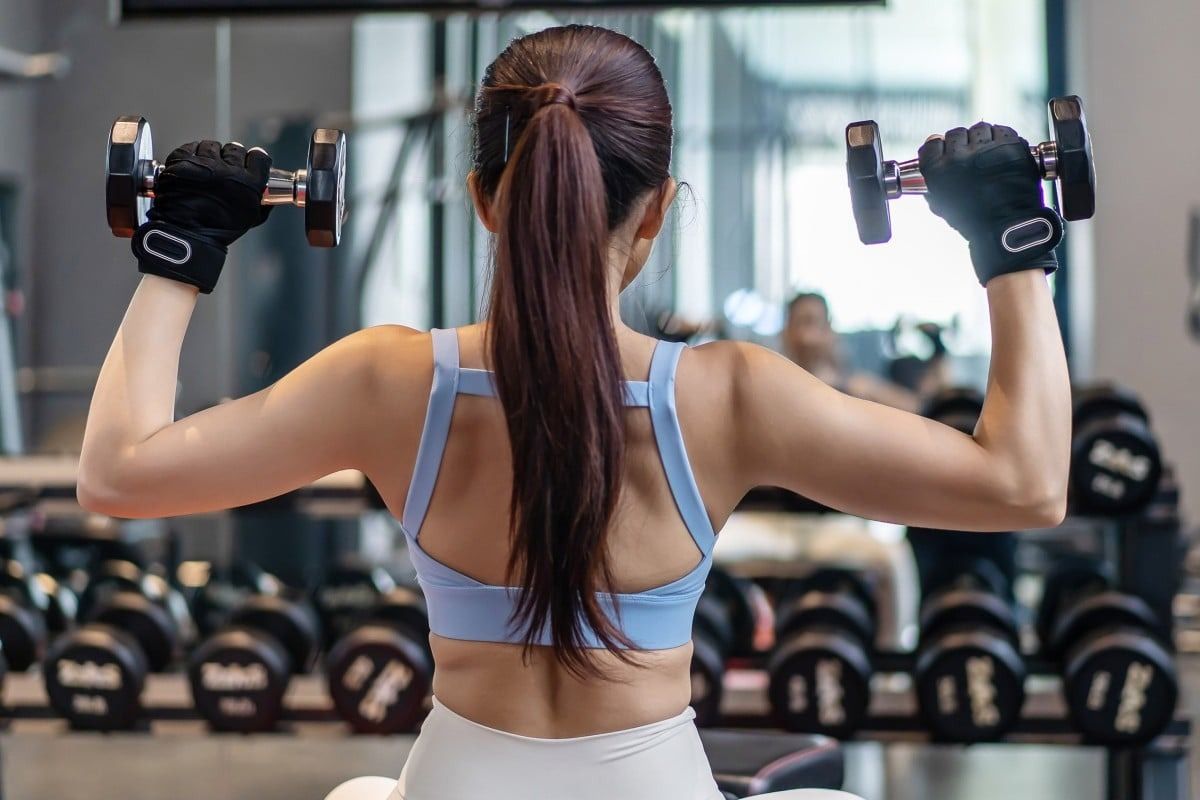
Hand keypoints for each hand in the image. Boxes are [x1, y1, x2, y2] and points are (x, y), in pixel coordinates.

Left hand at [131, 141, 272, 292]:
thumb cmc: (218, 230)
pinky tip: (193, 165)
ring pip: (212, 146)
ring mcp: (204, 165)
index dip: (254, 159)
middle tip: (226, 167)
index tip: (250, 161)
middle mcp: (228, 171)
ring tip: (207, 167)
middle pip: (235, 149)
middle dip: (232, 157)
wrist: (187, 235)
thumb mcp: (251, 218)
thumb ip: (263, 201)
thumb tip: (269, 193)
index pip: (258, 156)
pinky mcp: (182, 162)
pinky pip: (190, 148)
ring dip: (211, 155)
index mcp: (248, 183)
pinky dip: (192, 154)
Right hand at [919, 122, 1061, 284]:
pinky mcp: (1009, 145)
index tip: (945, 150)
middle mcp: (959, 155)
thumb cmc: (974, 220)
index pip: (932, 143)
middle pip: (955, 133)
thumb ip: (934, 182)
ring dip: (981, 138)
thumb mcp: (942, 203)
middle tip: (969, 154)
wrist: (1006, 226)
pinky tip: (1001, 151)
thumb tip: (932, 163)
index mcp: (938, 170)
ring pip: (979, 128)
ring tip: (987, 153)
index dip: (939, 146)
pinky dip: (1001, 138)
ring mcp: (985, 148)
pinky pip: (1002, 130)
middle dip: (961, 142)